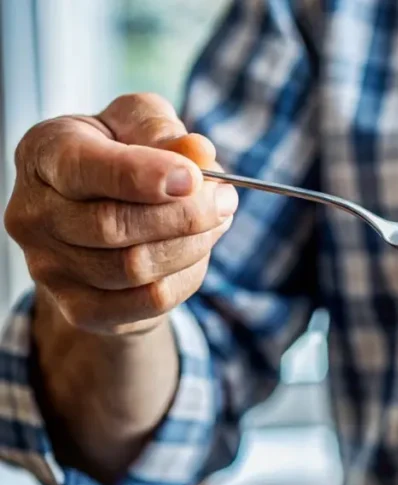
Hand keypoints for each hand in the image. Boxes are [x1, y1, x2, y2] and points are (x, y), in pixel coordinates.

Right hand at [4, 93, 237, 334]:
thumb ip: (164, 131)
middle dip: (184, 215)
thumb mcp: (140, 124)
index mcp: (42, 153)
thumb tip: (198, 154)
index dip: (142, 175)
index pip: (82, 168)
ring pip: (135, 268)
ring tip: (215, 221)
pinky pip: (148, 301)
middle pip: (112, 226)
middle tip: (225, 199)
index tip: (193, 178)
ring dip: (192, 245)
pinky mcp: (79, 308)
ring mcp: (49, 266)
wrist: (104, 217)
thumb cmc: (123, 156)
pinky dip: (186, 277)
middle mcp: (33, 212)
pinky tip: (195, 253)